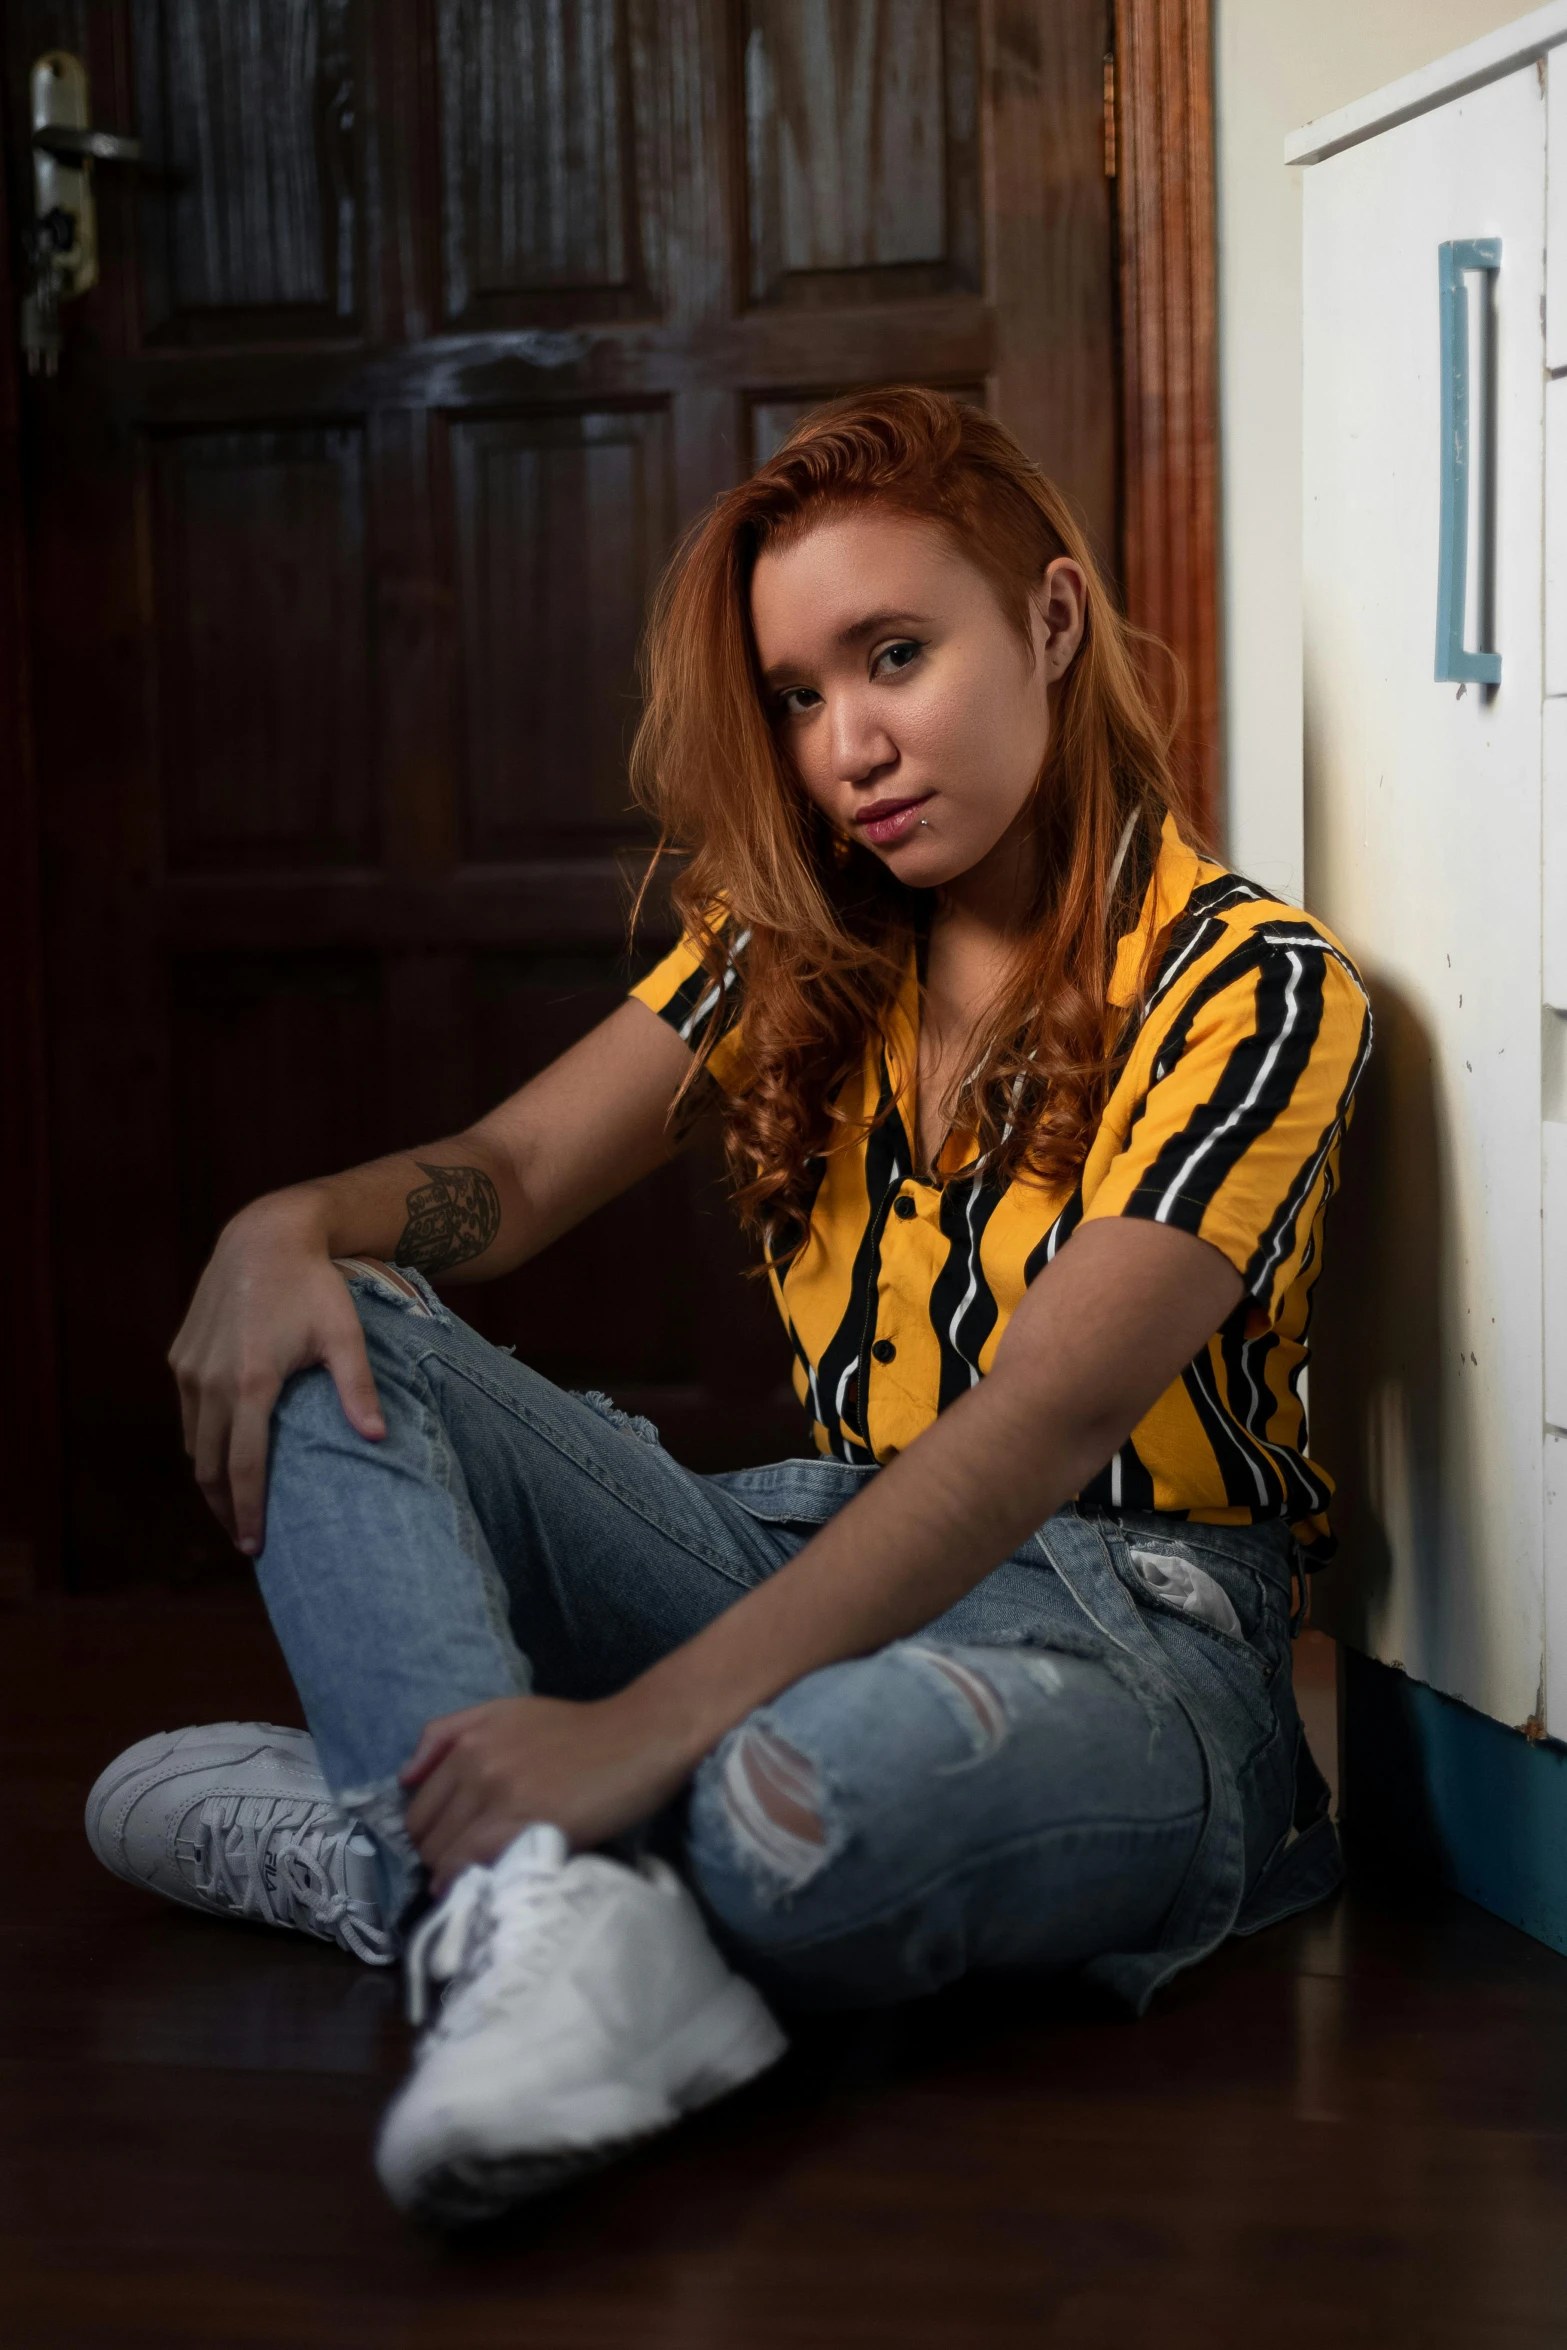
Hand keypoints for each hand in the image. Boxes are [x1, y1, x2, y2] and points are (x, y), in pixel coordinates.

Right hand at [168, 1193, 384, 1555]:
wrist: (264, 1238)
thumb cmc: (313, 1287)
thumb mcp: (344, 1335)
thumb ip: (358, 1389)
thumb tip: (378, 1440)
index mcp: (250, 1382)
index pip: (242, 1467)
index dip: (247, 1512)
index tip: (256, 1548)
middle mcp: (210, 1380)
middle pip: (208, 1466)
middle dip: (224, 1508)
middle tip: (247, 1540)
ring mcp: (189, 1369)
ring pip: (192, 1443)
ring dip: (209, 1478)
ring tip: (235, 1506)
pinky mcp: (180, 1357)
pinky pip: (187, 1415)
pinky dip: (201, 1443)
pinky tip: (223, 1456)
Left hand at [400, 1691, 692, 1890]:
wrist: (640, 1739)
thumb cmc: (580, 1730)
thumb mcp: (508, 1712)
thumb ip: (450, 1733)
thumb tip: (405, 1777)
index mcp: (469, 1736)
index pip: (416, 1802)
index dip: (428, 1830)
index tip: (447, 1844)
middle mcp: (474, 1761)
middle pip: (423, 1830)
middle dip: (434, 1852)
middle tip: (460, 1865)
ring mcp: (495, 1792)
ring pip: (440, 1850)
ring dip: (446, 1871)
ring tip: (469, 1878)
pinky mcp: (520, 1821)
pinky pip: (466, 1861)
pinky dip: (458, 1880)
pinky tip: (468, 1887)